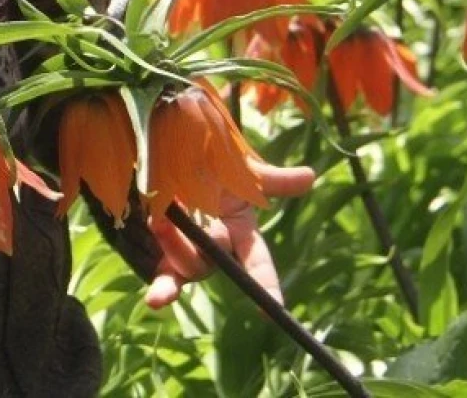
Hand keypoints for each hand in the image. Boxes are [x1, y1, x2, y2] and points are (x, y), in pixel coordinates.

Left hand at [143, 161, 314, 309]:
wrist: (181, 155)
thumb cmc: (216, 166)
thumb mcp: (243, 172)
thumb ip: (275, 181)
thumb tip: (310, 176)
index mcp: (241, 230)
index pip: (258, 261)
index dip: (266, 284)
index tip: (269, 311)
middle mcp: (217, 245)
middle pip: (212, 261)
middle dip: (192, 250)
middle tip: (168, 225)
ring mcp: (191, 250)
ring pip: (189, 268)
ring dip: (174, 251)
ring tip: (159, 224)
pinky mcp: (165, 252)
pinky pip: (165, 274)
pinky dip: (162, 289)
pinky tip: (156, 302)